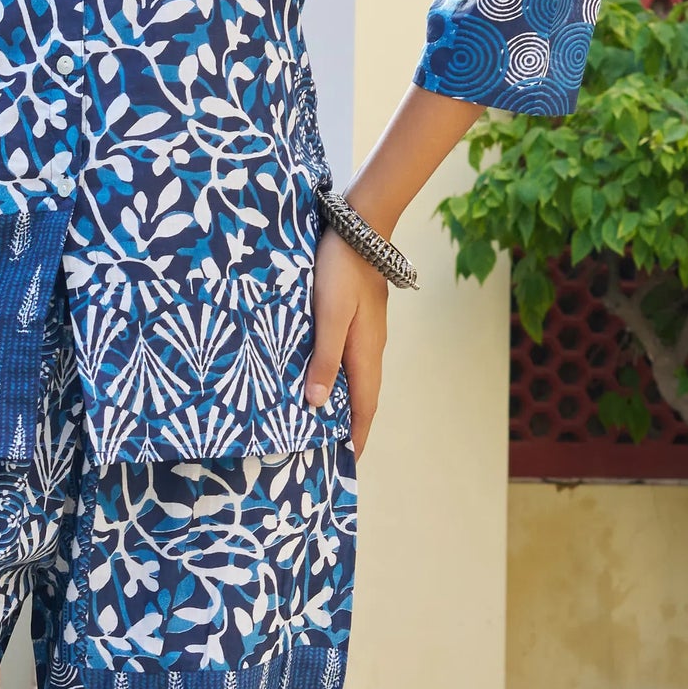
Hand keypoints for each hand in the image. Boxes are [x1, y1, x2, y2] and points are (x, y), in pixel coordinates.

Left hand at [304, 228, 388, 459]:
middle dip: (352, 424)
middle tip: (336, 449)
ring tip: (328, 421)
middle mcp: (371, 348)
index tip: (351, 461)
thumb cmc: (340, 270)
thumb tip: (316, 404)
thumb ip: (324, 358)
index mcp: (365, 352)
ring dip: (346, 402)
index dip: (357, 434)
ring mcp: (368, 333)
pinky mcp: (361, 319)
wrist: (361, 228)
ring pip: (358, 377)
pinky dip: (342, 378)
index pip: (364, 406)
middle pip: (364, 396)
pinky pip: (352, 359)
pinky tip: (326, 376)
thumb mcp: (329, 315)